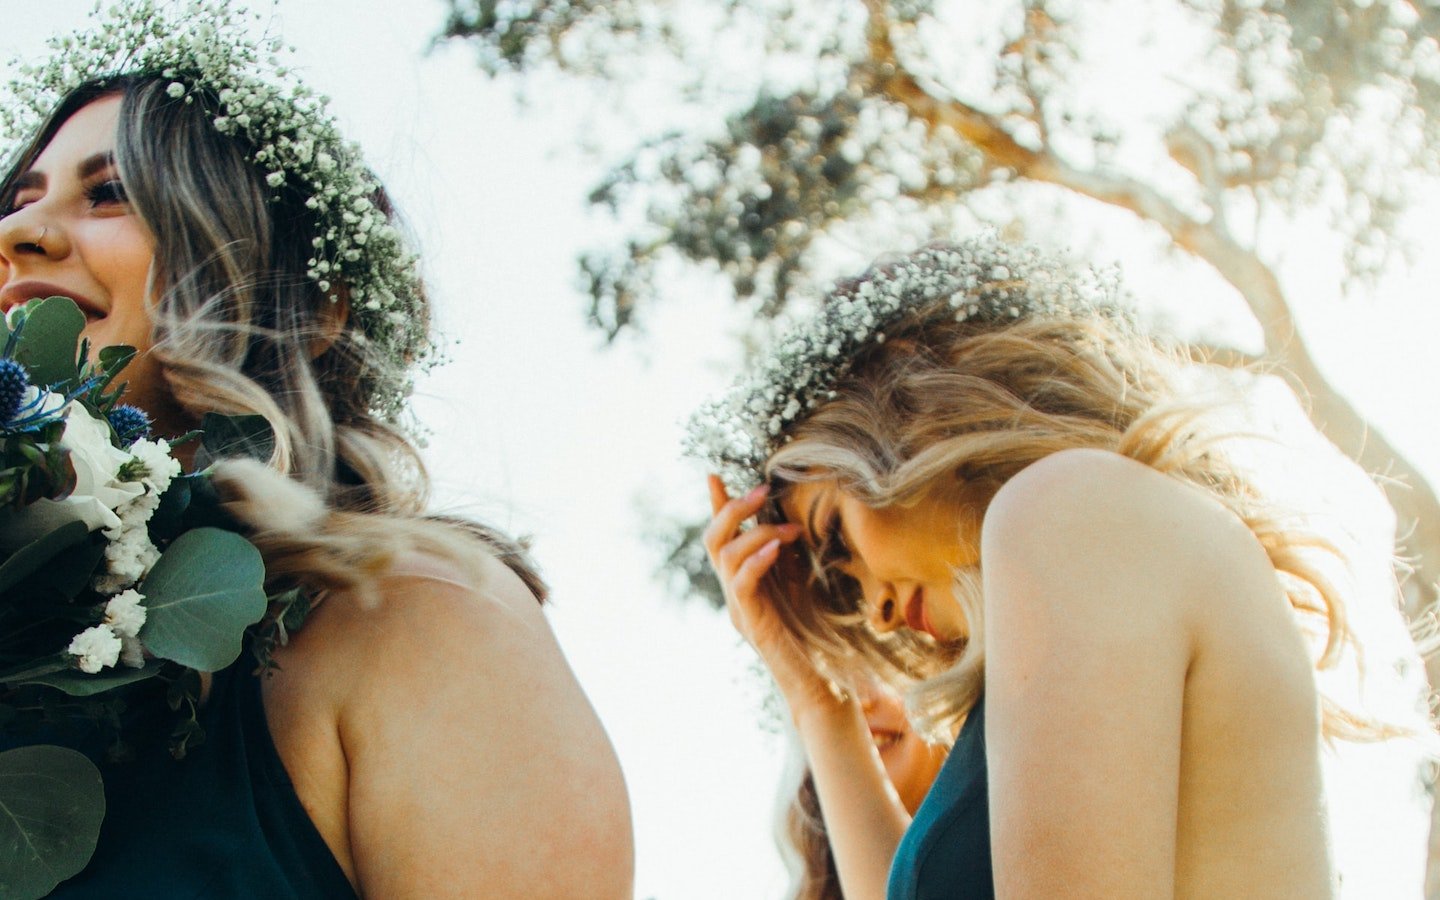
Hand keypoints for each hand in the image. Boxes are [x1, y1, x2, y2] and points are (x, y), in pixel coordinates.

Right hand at [704, 475, 844, 717]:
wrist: (820, 684)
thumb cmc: (817, 638)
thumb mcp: (803, 586)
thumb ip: (792, 559)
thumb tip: (794, 524)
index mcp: (745, 583)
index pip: (724, 539)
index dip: (718, 507)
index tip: (714, 475)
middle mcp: (735, 594)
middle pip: (714, 541)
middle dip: (733, 509)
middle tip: (762, 491)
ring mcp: (739, 609)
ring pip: (725, 557)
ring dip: (757, 533)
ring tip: (788, 530)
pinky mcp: (750, 623)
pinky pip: (740, 584)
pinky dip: (755, 560)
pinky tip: (775, 548)